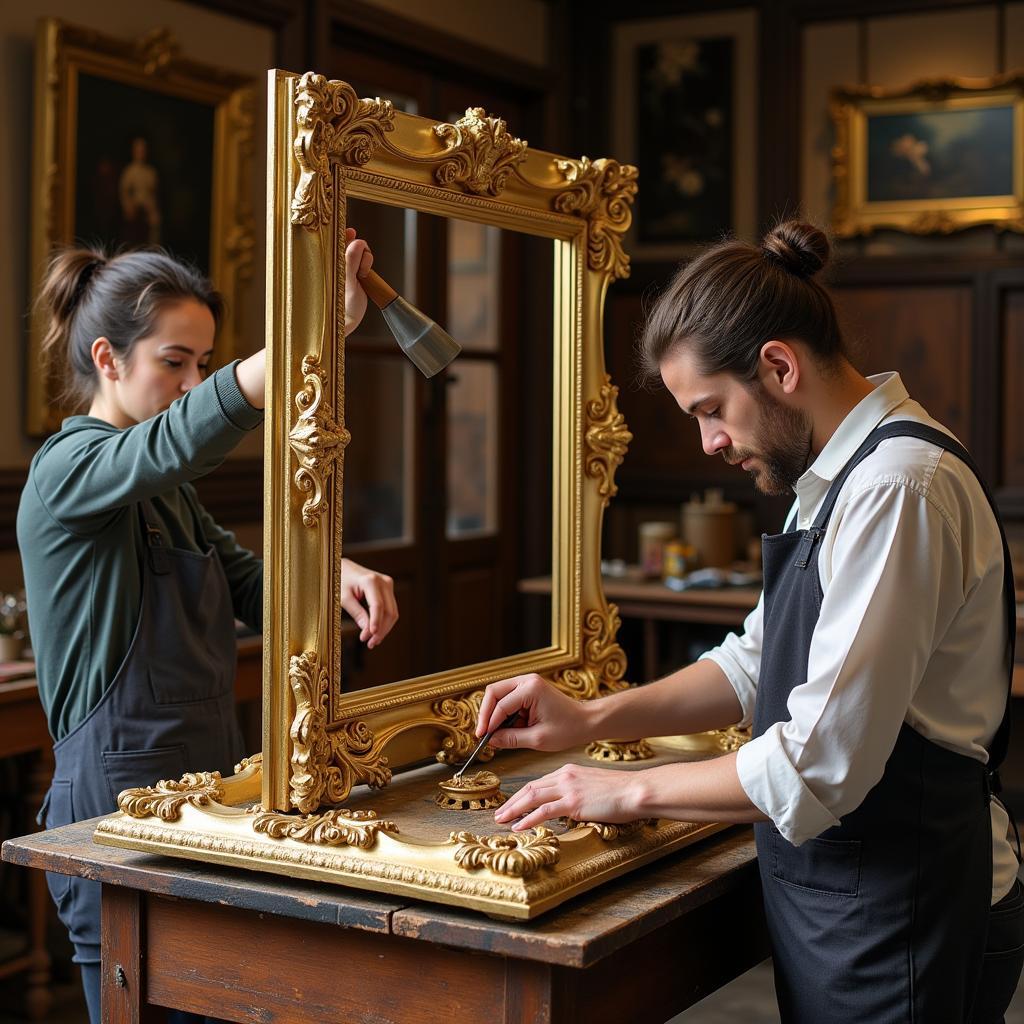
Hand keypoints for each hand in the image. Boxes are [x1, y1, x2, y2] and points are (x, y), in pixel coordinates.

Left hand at [340, 558, 397, 647]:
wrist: (343, 566)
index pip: (378, 606)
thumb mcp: (343, 597)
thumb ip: (356, 613)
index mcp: (370, 580)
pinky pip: (390, 608)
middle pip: (389, 611)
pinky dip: (384, 621)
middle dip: (381, 630)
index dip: (376, 623)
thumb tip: (367, 631)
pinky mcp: (388, 589)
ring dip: (384, 628)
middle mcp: (383, 581)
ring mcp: (388, 584)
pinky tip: (376, 632)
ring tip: (372, 641)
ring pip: (393, 612)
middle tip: (370, 644)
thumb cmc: (339, 580)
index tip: (370, 637)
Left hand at [344, 227, 372, 333]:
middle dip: (360, 251)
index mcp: (331, 261)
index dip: (346, 233)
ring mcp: (345, 267)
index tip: (352, 233)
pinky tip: (363, 277)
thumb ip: (351, 260)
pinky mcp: (353, 273)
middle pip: (352, 243)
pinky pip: (362, 261)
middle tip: (359, 269)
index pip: (338, 238)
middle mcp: (337, 261)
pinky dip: (365, 266)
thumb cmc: (342, 306)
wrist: (346, 322)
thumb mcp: (348, 282)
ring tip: (361, 277)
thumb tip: (357, 241)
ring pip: (359, 252)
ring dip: (364, 261)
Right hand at [476, 673, 591, 751]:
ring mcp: (527, 682)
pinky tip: (507, 728)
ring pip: (498, 694)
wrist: (586, 721)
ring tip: (495, 734)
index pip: (500, 705)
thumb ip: (511, 739)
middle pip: (493, 692)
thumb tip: (490, 740)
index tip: (482, 739)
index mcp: (530, 689)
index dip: (488, 723)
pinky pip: (508, 698)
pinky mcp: (528, 689)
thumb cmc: (568, 729)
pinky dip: (504, 713)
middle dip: (486, 714)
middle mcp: (527, 680)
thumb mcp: (538, 739)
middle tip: (482, 734)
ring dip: (494, 714)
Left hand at [494, 764, 644, 830]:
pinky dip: (528, 819)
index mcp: (569, 771)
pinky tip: (519, 826)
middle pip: (530, 788)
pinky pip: (544, 811)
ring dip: (513, 810)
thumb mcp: (592, 786)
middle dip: (512, 801)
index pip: (539, 783)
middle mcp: (565, 776)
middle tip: (499, 813)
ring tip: (501, 820)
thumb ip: (576, 792)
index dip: (522, 795)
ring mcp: (568, 788)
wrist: (634, 790)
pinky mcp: (574, 802)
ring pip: (532, 797)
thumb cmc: (619, 791)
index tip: (512, 804)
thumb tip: (567, 807)